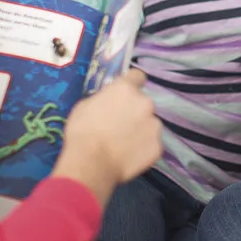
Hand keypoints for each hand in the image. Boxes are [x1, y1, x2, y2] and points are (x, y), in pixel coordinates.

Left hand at [15, 103, 65, 148]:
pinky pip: (51, 137)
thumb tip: (31, 113)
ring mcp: (46, 129)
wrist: (28, 137)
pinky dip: (51, 139)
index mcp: (40, 117)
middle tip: (67, 122)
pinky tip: (50, 142)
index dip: (51, 106)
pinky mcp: (46, 135)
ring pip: (55, 130)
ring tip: (64, 136)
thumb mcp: (25, 121)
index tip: (57, 108)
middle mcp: (45, 122)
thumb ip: (27, 116)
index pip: (46, 109)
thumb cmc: (28, 128)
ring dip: (60, 133)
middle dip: (61, 120)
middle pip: (54, 119)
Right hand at [55, 70, 162, 200]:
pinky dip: (143, 147)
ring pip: (149, 123)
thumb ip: (103, 99)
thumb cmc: (82, 132)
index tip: (126, 94)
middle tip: (120, 125)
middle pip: (143, 103)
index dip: (131, 84)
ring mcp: (154, 125)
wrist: (91, 163)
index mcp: (126, 89)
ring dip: (140, 129)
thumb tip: (109, 102)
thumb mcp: (84, 106)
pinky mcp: (158, 146)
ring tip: (124, 143)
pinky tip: (129, 155)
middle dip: (134, 111)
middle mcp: (145, 103)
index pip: (136, 76)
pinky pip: (151, 143)